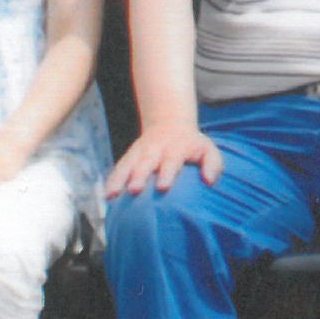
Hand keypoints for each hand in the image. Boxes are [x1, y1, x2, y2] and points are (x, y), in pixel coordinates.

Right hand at [105, 121, 221, 198]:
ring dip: (120, 179)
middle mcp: (155, 150)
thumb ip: (213, 163)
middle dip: (139, 176)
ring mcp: (140, 153)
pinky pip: (118, 168)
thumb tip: (210, 180)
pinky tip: (106, 195)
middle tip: (134, 190)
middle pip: (146, 163)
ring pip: (128, 165)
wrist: (169, 123)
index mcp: (176, 149)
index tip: (163, 187)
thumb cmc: (191, 145)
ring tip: (111, 194)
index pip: (171, 161)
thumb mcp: (207, 148)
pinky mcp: (129, 157)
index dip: (167, 173)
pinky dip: (112, 180)